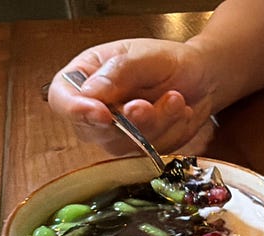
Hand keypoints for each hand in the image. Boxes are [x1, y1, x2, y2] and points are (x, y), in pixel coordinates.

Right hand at [47, 38, 215, 154]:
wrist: (201, 77)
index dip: (76, 110)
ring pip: (125, 145)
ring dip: (156, 123)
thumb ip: (118, 72)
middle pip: (93, 130)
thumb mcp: (143, 56)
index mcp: (85, 77)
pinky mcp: (138, 149)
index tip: (102, 113)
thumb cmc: (167, 61)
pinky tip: (179, 111)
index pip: (62, 99)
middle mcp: (95, 108)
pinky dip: (170, 132)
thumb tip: (91, 92)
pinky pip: (150, 152)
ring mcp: (115, 133)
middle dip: (129, 121)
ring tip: (175, 99)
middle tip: (148, 105)